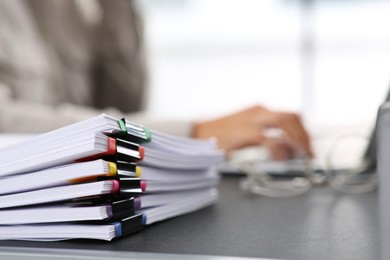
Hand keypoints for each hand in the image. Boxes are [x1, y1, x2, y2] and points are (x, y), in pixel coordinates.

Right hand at [193, 105, 312, 159]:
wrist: (198, 134)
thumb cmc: (220, 135)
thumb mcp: (245, 130)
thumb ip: (264, 136)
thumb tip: (284, 148)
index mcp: (259, 110)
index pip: (290, 115)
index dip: (303, 130)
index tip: (308, 144)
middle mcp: (259, 111)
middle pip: (292, 117)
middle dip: (305, 135)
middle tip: (309, 152)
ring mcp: (253, 120)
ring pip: (285, 124)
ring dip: (298, 140)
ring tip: (302, 155)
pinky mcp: (246, 133)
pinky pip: (270, 139)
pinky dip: (280, 149)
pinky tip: (281, 158)